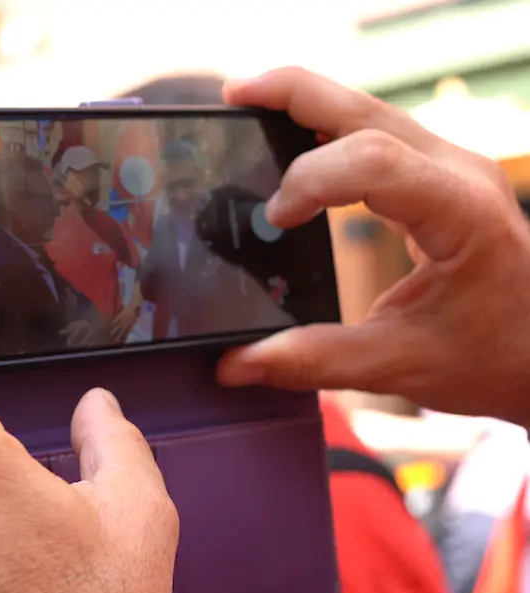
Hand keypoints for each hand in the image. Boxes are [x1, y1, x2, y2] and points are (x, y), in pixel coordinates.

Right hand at [217, 67, 529, 426]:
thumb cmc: (489, 356)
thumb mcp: (401, 366)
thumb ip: (316, 361)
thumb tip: (238, 362)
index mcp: (458, 212)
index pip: (371, 161)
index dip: (308, 180)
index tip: (273, 221)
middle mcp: (457, 172)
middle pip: (364, 109)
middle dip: (293, 95)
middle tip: (235, 95)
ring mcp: (450, 168)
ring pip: (369, 110)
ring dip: (308, 104)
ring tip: (253, 106)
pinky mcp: (438, 178)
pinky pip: (377, 135)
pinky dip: (328, 131)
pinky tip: (296, 143)